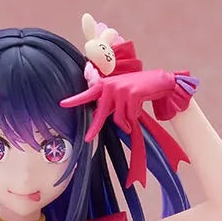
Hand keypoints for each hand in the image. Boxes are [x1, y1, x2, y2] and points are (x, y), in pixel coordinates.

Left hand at [60, 69, 198, 141]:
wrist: (160, 81)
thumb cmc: (139, 89)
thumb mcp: (121, 94)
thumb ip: (109, 103)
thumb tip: (99, 120)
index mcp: (106, 85)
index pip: (88, 94)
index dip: (75, 100)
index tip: (62, 104)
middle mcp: (111, 85)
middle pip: (101, 113)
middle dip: (95, 127)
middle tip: (88, 139)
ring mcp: (121, 89)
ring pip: (118, 118)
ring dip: (126, 123)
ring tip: (133, 116)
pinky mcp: (132, 94)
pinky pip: (129, 117)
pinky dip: (134, 118)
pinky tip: (139, 109)